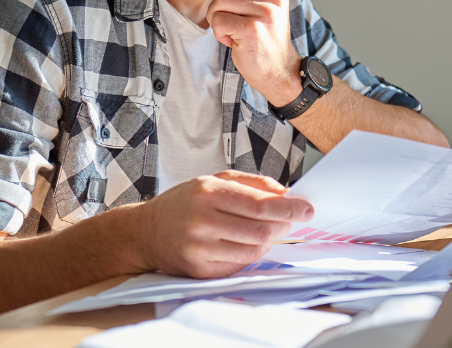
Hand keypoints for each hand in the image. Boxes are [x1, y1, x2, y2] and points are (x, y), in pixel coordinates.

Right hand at [136, 170, 313, 278]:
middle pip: (261, 230)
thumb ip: (252, 183)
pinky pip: (240, 265)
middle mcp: (202, 221)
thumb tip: (286, 192)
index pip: (259, 204)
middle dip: (283, 225)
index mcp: (207, 193)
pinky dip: (251, 253)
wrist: (145, 232)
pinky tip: (245, 243)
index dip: (288, 208)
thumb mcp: (213, 180)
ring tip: (265, 229)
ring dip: (269, 240)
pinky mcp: (200, 270)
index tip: (306, 208)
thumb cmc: (184, 203)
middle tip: (289, 220)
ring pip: (254, 250)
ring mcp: (199, 249)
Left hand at [207, 0, 302, 105]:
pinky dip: (218, 32)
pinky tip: (232, 40)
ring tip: (233, 29)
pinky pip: (218, 20)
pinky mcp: (252, 29)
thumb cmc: (265, 35)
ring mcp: (265, 12)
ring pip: (218, 1)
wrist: (277, 69)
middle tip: (228, 13)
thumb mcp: (268, 5)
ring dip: (217, 18)